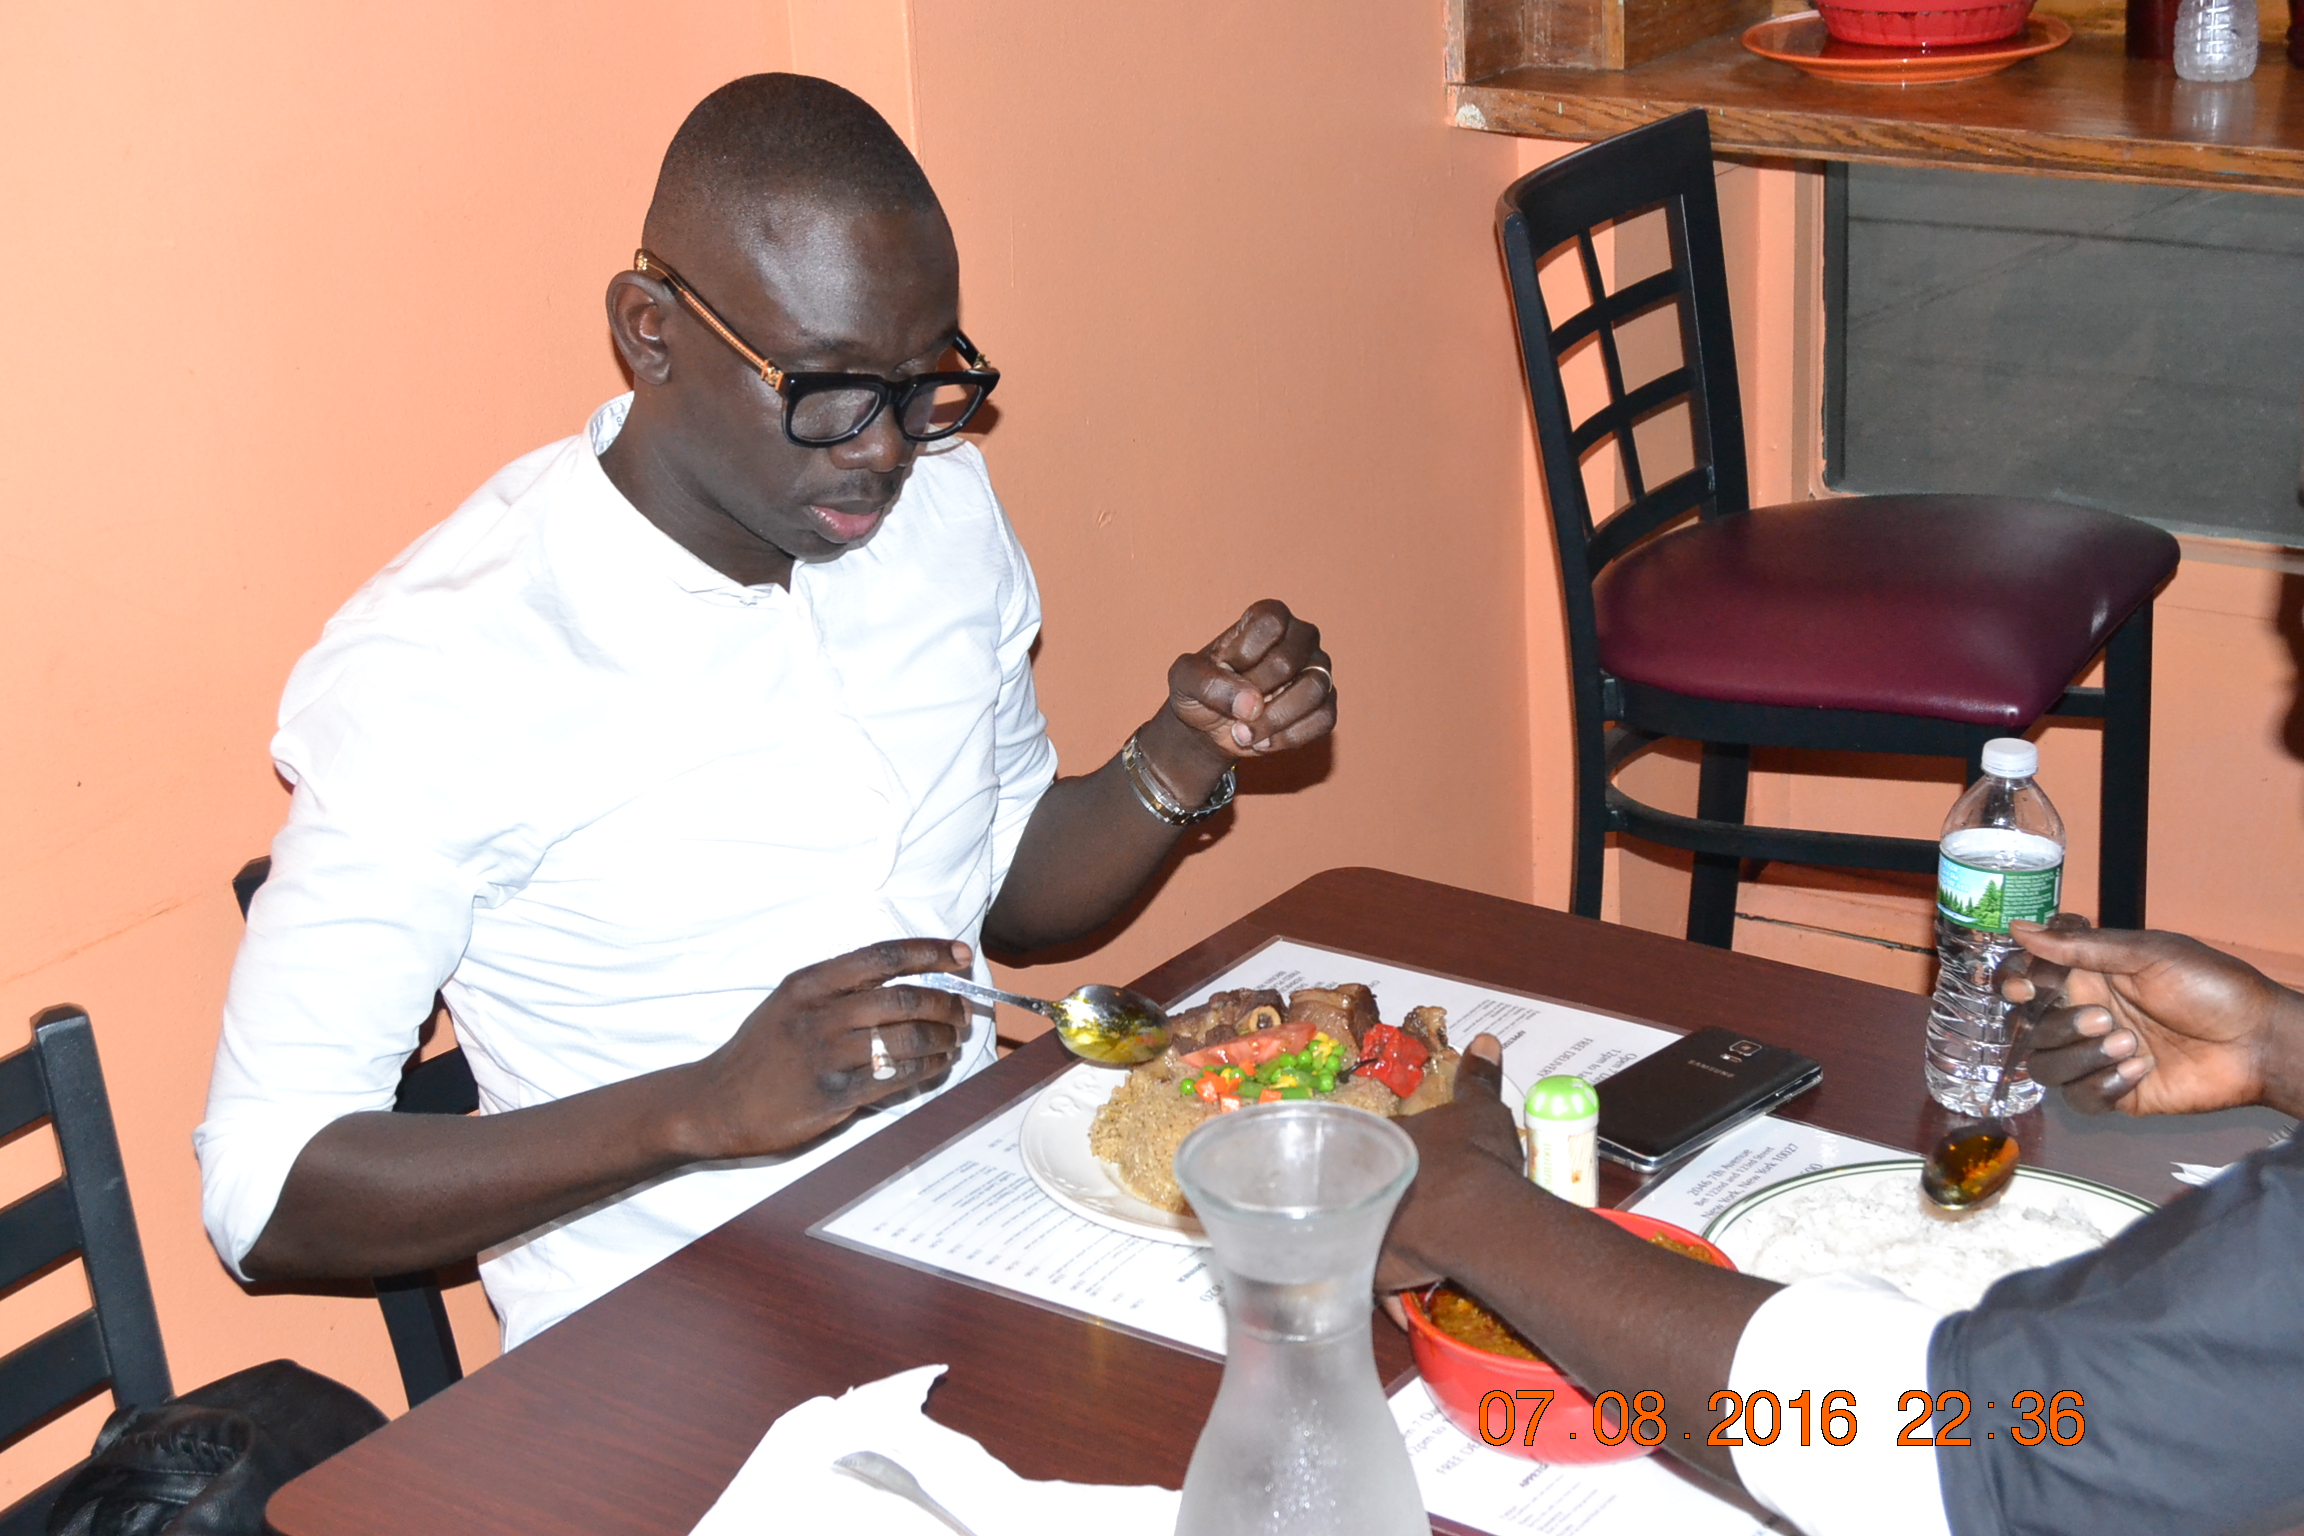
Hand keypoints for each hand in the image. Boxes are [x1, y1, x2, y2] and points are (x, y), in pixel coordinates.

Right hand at [679, 938, 973, 1158]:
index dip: (929, 952)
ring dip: (943, 1037)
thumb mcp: (790, 1002)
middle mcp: (818, 1014)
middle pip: (903, 998)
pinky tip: (937, 1065)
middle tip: (964, 1009)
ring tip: (954, 1040)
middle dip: (946, 1002)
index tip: (961, 954)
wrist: (715, 1103)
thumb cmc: (760, 1051)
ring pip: (906, 1038)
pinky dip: (928, 1068)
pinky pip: (897, 1077)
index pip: (882, 956)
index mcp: (810, 983)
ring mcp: (826, 1056)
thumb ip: (839, 989)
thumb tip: (906, 981)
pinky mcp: (833, 1095)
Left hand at [1164, 599, 1335, 760]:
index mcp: (1268, 618)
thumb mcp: (1184, 679)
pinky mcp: (1325, 706)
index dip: (1245, 652)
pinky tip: (1263, 742)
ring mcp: (1318, 671)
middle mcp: (1300, 639)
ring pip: (1314, 689)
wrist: (1209, 726)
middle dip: (1254, 692)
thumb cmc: (1201, 689)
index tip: (1226, 666)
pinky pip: (1323, 719)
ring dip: (1273, 720)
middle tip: (1233, 707)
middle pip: (1288, 661)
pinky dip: (1288, 737)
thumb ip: (1206, 682)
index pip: (1271, 623)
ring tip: (1243, 733)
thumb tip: (1251, 705)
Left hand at [1374, 1034, 1536, 1315]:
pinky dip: (1387, 1300)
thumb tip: (1486, 1039)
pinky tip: (1402, 1310)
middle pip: (1353, 1193)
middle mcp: (1358, 1183)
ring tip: (1400, 1265)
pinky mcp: (1367, 1271)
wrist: (1475, 1214)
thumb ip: (1478, 1078)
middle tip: (1401, 1220)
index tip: (1402, 1174)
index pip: (1364, 1145)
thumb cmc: (1476, 1158)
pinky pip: (1372, 1288)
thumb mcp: (1480, 1111)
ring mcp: (1359, 1228)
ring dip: (1373, 1253)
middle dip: (1368, 1205)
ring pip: (1356, 1242)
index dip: (1381, 1159)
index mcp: (1380, 1142)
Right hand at [1998, 916, 2303, 1118]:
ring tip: (2132, 1044)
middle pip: (2027, 1026)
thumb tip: (2017, 928)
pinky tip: (2142, 1070)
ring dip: (2081, 1055)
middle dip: (2057, 1024)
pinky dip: (2104, 1085)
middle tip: (2103, 1018)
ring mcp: (2096, 1056)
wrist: (2258, 1042)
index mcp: (2088, 976)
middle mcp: (2085, 1014)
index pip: (2026, 977)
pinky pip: (2079, 1099)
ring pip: (2045, 1065)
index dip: (2014, 983)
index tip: (2024, 988)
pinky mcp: (2114, 1093)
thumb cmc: (2212, 987)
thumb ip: (2079, 947)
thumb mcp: (2146, 954)